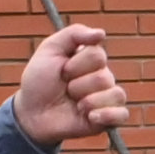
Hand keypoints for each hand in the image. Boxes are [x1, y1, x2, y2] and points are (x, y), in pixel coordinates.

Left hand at [12, 23, 127, 149]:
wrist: (32, 113)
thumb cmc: (40, 81)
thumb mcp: (50, 49)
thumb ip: (74, 34)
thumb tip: (102, 33)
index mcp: (91, 59)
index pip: (97, 55)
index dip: (75, 66)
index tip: (61, 71)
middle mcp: (103, 77)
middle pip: (104, 77)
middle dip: (77, 86)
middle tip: (65, 90)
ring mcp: (106, 99)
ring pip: (115, 94)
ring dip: (87, 102)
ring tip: (75, 106)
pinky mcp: (108, 120)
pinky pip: (123, 114)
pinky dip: (107, 115)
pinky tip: (90, 117)